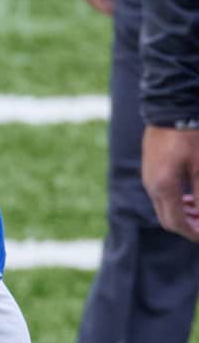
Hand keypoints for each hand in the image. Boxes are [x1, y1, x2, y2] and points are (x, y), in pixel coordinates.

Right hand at [141, 126, 198, 241]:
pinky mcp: (150, 168)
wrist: (171, 108)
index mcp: (164, 188)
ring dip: (182, 213)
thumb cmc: (190, 136)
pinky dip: (175, 200)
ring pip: (163, 206)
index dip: (193, 234)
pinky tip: (189, 195)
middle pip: (167, 218)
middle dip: (188, 225)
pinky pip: (160, 193)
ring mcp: (148, 177)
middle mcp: (152, 186)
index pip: (176, 223)